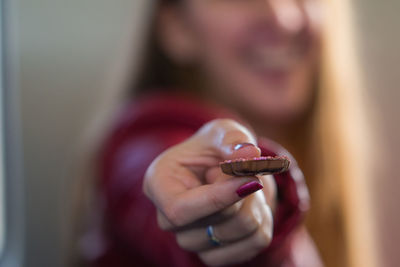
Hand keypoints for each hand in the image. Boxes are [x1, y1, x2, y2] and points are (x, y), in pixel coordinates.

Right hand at [143, 119, 276, 265]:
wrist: (224, 168)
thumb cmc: (216, 146)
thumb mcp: (223, 132)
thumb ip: (233, 139)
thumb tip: (249, 155)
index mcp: (158, 184)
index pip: (180, 210)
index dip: (217, 199)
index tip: (250, 180)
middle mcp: (168, 219)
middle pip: (213, 224)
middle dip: (243, 196)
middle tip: (247, 173)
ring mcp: (190, 239)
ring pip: (236, 235)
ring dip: (255, 206)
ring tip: (246, 187)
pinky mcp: (213, 253)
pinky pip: (252, 246)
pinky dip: (264, 223)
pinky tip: (253, 206)